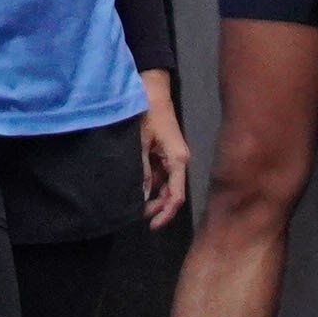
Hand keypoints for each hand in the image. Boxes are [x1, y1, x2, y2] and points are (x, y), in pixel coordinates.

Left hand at [137, 72, 189, 227]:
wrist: (153, 90)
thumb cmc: (148, 114)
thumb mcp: (141, 143)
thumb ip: (141, 170)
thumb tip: (141, 195)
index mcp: (178, 160)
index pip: (177, 196)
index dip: (166, 213)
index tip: (152, 225)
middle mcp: (179, 161)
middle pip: (173, 193)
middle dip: (159, 207)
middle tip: (141, 218)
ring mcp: (174, 157)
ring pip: (167, 184)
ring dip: (155, 196)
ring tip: (138, 206)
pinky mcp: (167, 152)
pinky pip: (162, 174)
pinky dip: (153, 183)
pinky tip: (140, 188)